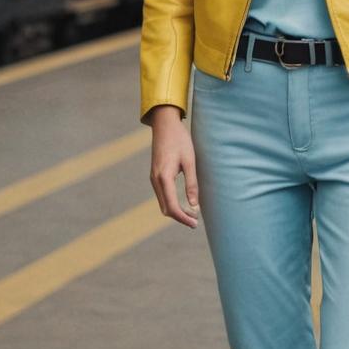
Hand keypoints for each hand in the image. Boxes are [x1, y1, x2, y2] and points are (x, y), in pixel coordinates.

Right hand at [148, 105, 199, 228]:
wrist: (165, 124)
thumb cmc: (180, 140)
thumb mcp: (190, 161)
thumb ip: (191, 183)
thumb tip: (194, 206)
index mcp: (164, 177)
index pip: (172, 206)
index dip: (183, 218)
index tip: (195, 223)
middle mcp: (155, 179)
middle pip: (166, 208)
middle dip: (180, 217)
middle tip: (196, 221)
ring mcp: (153, 178)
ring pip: (163, 203)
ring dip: (175, 211)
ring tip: (192, 213)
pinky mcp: (155, 175)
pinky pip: (162, 195)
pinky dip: (171, 202)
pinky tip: (182, 202)